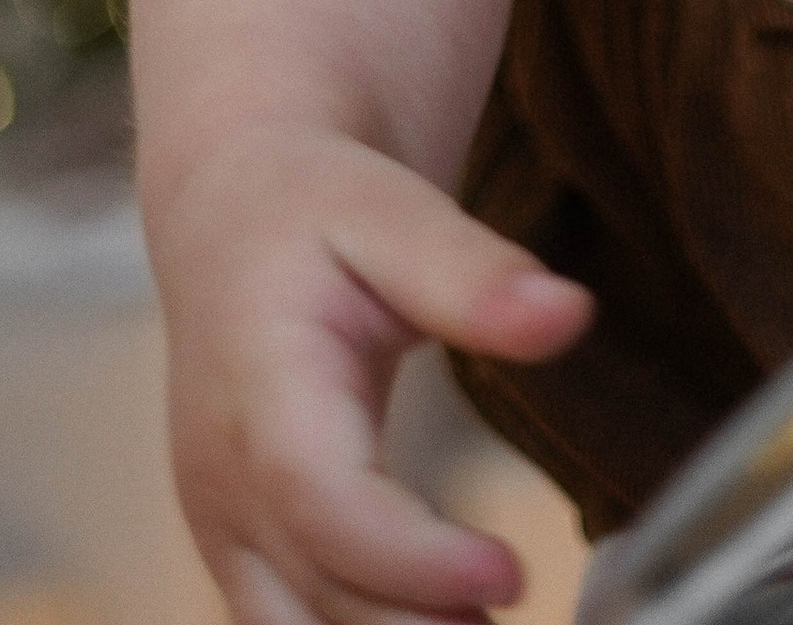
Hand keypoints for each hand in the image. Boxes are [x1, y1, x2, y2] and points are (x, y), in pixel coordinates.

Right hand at [153, 126, 590, 624]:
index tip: (509, 574)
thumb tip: (570, 311)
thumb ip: (474, 273)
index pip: (324, 503)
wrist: (230, 219)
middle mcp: (223, 478)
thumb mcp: (394, 212)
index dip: (412, 560)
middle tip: (521, 602)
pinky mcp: (241, 552)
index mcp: (258, 389)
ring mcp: (223, 526)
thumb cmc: (312, 208)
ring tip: (491, 624)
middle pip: (315, 595)